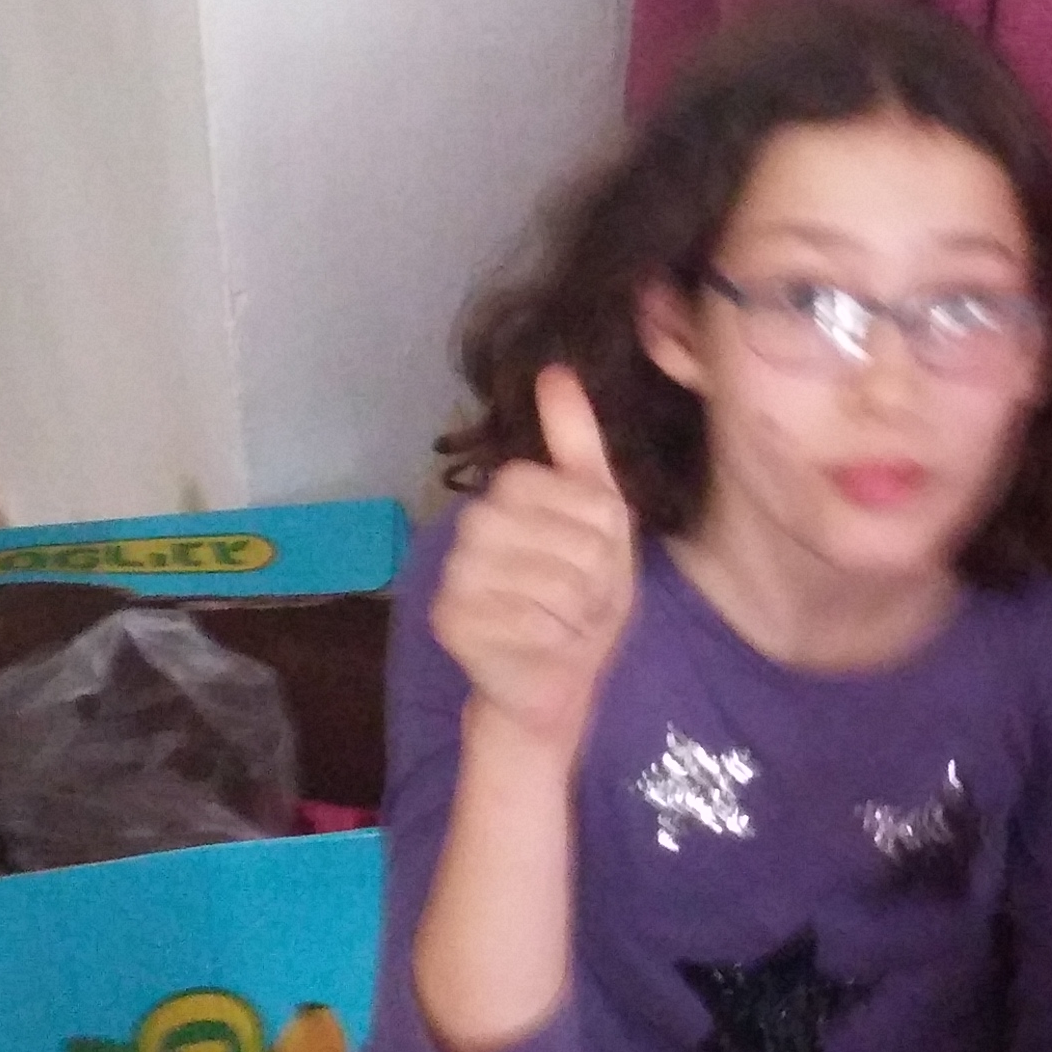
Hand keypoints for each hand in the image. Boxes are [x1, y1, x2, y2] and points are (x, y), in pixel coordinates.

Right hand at [433, 367, 638, 749]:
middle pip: (563, 536)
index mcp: (506, 496)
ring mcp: (455, 574)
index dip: (594, 528)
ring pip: (551, 580)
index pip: (560, 487)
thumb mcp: (600, 516)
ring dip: (577, 609)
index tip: (596, 556)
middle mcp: (470, 528)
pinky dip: (555, 639)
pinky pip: (530, 620)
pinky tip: (546, 647)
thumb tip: (555, 371)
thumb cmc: (582, 597)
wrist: (556, 680)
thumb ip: (577, 444)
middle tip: (582, 597)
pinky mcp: (451, 622)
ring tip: (567, 622)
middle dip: (592, 574)